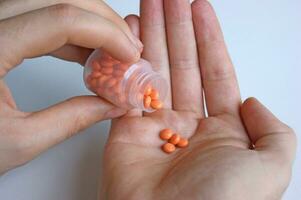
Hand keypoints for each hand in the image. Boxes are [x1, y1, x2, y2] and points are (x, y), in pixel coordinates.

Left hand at [0, 0, 142, 174]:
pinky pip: (39, 17)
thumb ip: (74, 119)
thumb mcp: (21, 141)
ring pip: (50, 2)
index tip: (130, 54)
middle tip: (128, 46)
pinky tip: (86, 52)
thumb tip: (112, 105)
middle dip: (103, 20)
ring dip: (89, 22)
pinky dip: (70, 31)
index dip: (105, 33)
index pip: (60, 20)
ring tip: (112, 50)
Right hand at [101, 0, 296, 198]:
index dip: (208, 38)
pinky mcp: (126, 129)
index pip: (215, 72)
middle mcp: (189, 125)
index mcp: (223, 131)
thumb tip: (250, 102)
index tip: (199, 8)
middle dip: (177, 28)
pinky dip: (127, 62)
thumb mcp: (269, 167)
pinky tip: (128, 37)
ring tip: (149, 6)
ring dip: (153, 37)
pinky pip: (127, 89)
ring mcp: (156, 125)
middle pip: (183, 64)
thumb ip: (272, 132)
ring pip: (155, 71)